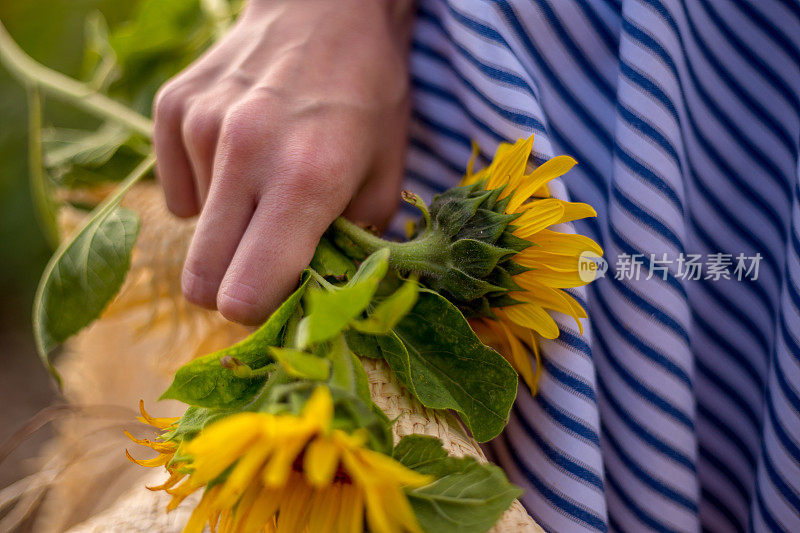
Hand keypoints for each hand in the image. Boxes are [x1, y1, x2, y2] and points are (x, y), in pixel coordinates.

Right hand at [153, 0, 413, 324]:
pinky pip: (177, 189)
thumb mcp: (386, 177)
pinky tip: (241, 154)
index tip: (280, 298)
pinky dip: (207, 189)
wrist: (327, 8)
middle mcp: (245, 153)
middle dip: (231, 286)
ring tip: (269, 179)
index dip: (260, 311)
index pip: (245, 295)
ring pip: (196, 231)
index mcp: (307, 180)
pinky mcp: (172, 105)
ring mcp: (200, 125)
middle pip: (200, 280)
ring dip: (231, 224)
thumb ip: (351, 249)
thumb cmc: (369, 97)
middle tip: (267, 260)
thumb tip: (314, 301)